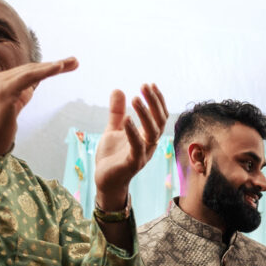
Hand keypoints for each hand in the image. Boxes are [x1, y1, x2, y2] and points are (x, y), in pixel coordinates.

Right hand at [0, 58, 77, 165]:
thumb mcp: (13, 109)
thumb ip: (20, 96)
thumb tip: (31, 88)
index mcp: (0, 83)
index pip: (28, 73)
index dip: (47, 69)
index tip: (65, 66)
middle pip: (32, 68)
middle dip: (55, 65)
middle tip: (75, 61)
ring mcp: (0, 83)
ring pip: (32, 70)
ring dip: (54, 65)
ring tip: (73, 62)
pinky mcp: (4, 91)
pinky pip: (28, 77)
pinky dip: (44, 71)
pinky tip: (58, 67)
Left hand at [94, 84, 168, 209]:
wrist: (105, 181)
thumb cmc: (112, 157)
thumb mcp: (113, 129)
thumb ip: (117, 112)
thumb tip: (118, 90)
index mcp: (147, 136)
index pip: (159, 116)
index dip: (157, 100)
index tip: (149, 84)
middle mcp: (150, 144)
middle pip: (160, 121)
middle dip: (154, 103)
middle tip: (144, 86)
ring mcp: (143, 154)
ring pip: (152, 132)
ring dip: (145, 114)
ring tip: (135, 98)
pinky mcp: (133, 163)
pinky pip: (137, 146)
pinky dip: (133, 132)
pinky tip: (127, 119)